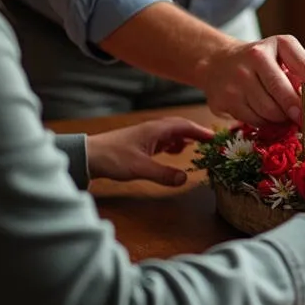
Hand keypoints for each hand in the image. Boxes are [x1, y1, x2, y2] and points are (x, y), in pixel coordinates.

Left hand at [86, 117, 213, 186]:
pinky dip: (173, 144)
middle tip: (210, 142)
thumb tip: (185, 179)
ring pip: (171, 133)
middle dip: (196, 133)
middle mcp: (153, 129)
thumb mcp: (140, 168)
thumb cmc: (113, 158)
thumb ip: (163, 173)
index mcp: (155, 130)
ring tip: (196, 147)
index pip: (184, 126)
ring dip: (184, 138)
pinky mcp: (140, 143)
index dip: (201, 131)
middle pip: (180, 127)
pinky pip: (163, 140)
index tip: (216, 137)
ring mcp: (146, 136)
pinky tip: (174, 152)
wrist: (89, 156)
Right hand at [198, 35, 304, 124]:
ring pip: (269, 111)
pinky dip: (264, 122)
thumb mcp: (283, 55)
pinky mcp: (225, 99)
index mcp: (277, 44)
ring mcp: (237, 79)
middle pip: (284, 95)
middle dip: (296, 111)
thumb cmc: (260, 61)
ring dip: (280, 118)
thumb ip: (301, 71)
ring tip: (281, 113)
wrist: (218, 62)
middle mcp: (255, 57)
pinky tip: (264, 114)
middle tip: (302, 119)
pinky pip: (254, 120)